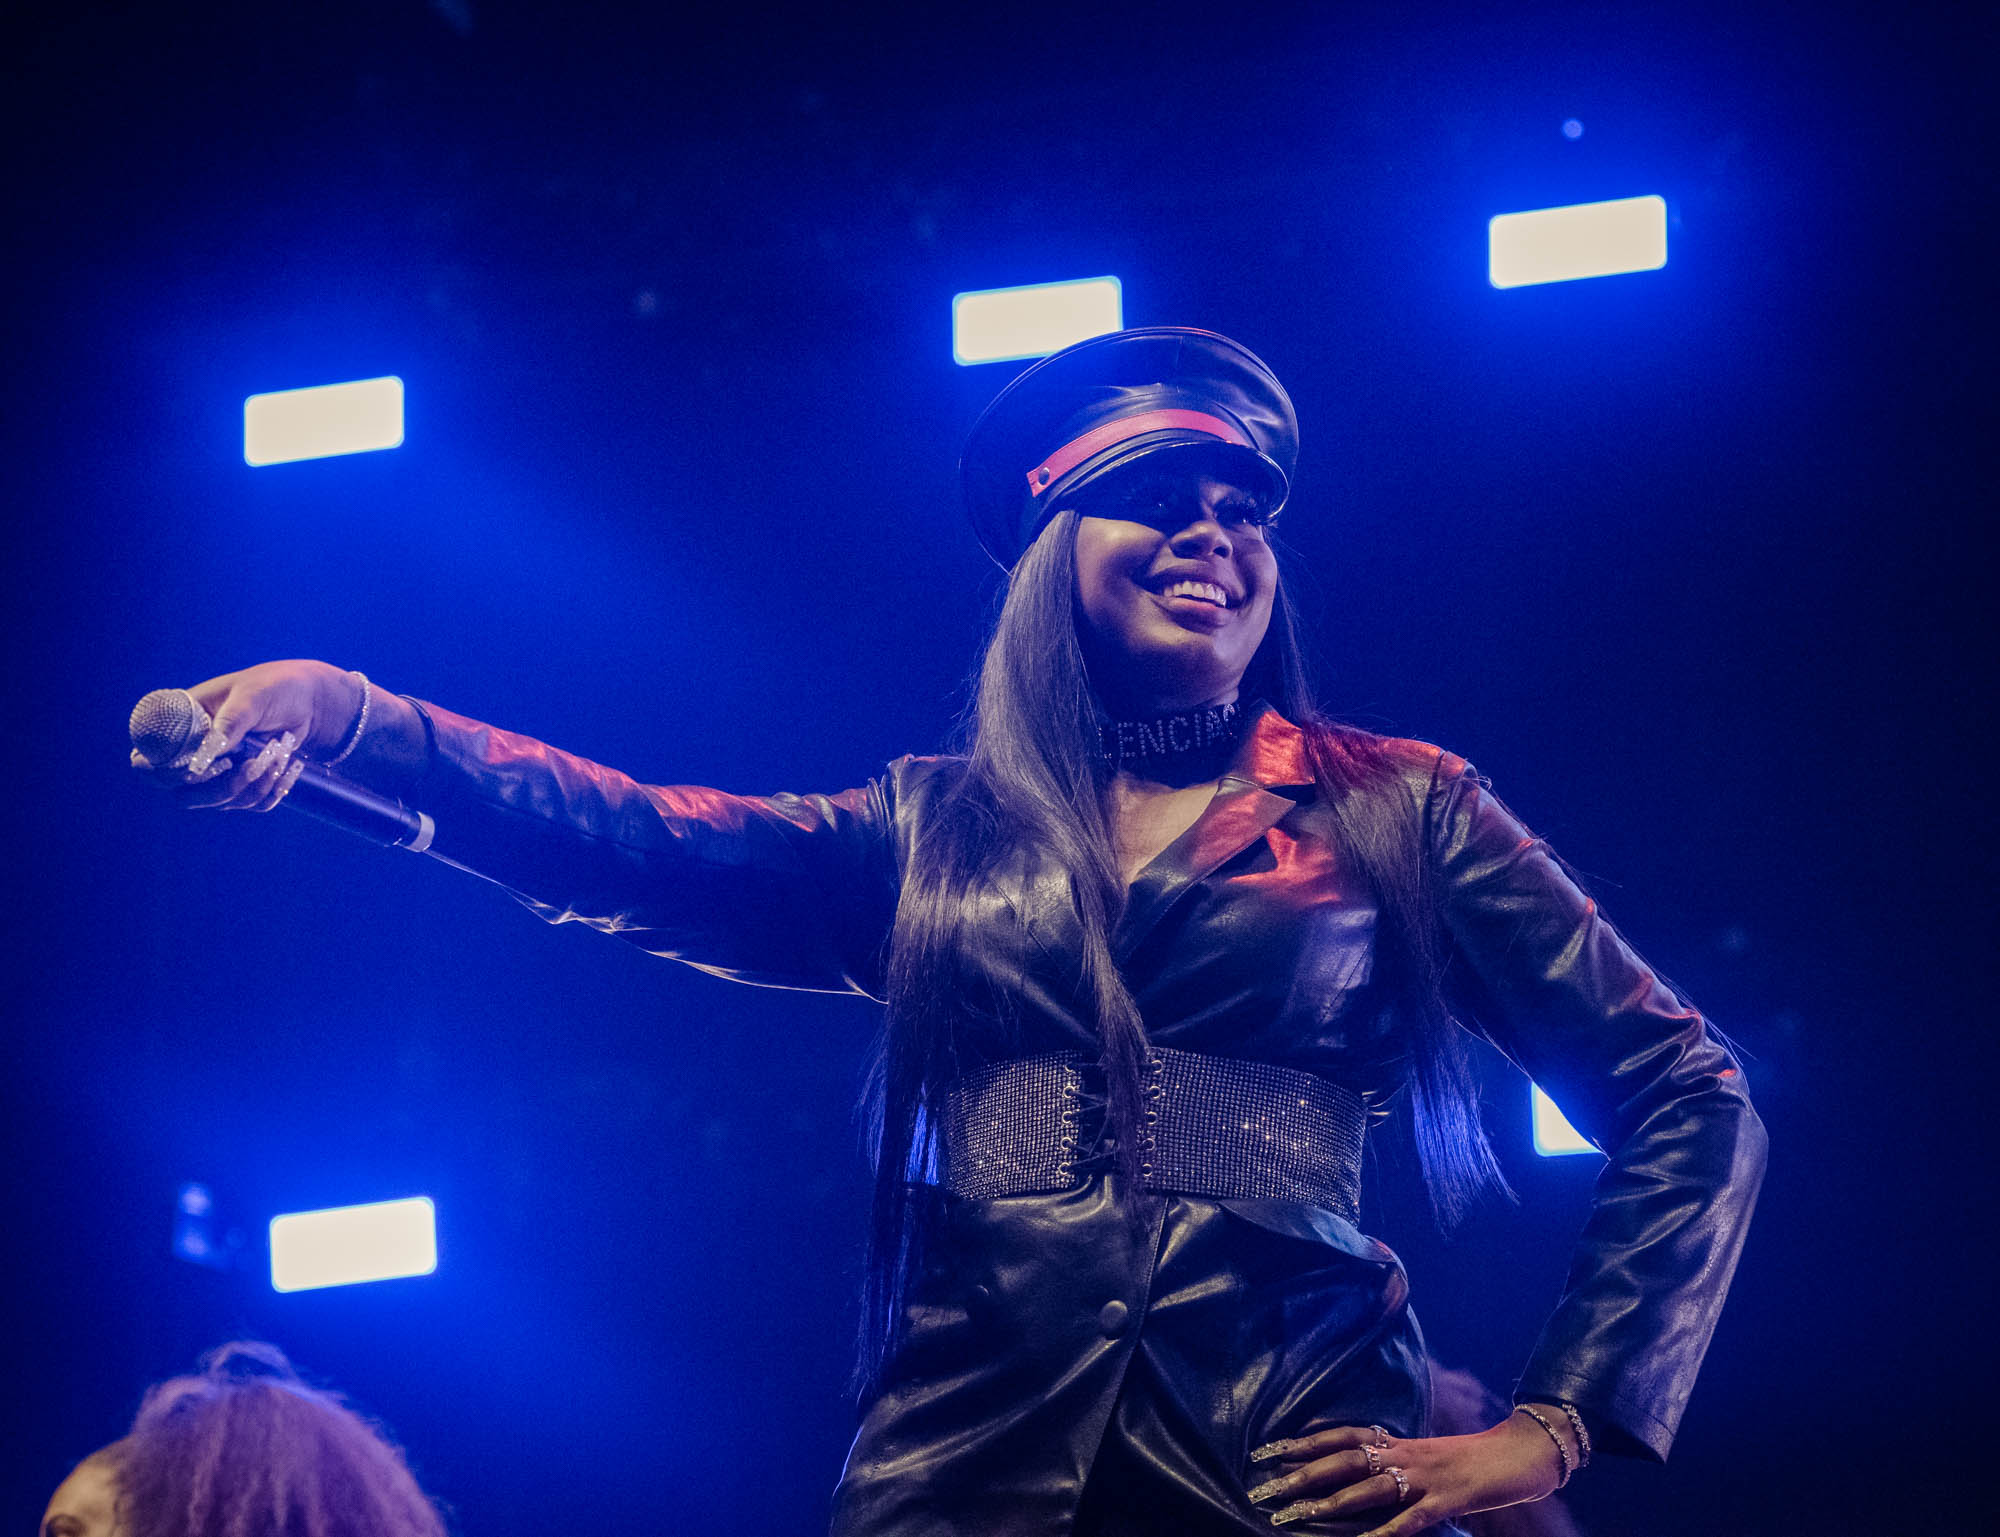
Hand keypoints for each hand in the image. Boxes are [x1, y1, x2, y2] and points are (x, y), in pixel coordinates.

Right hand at [130, 660, 361, 811]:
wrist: (312, 700)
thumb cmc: (274, 687)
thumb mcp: (251, 697)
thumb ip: (228, 723)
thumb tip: (203, 758)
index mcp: (182, 727)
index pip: (148, 763)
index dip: (166, 774)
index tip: (205, 767)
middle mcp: (195, 753)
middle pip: (184, 795)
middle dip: (220, 788)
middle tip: (250, 765)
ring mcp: (221, 772)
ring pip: (221, 803)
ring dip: (253, 784)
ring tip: (276, 753)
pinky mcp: (248, 784)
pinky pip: (253, 804)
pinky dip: (273, 788)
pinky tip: (288, 764)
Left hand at [1245, 1410, 1566, 1534]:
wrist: (1522, 1452)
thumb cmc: (1470, 1459)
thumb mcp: (1425, 1455)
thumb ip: (1392, 1461)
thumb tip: (1354, 1471)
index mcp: (1399, 1441)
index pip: (1340, 1435)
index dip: (1302, 1442)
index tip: (1265, 1451)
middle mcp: (1405, 1453)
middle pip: (1344, 1459)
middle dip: (1302, 1474)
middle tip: (1264, 1489)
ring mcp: (1426, 1476)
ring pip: (1369, 1488)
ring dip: (1330, 1503)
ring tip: (1296, 1514)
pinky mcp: (1448, 1500)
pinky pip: (1411, 1519)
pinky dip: (1386, 1533)